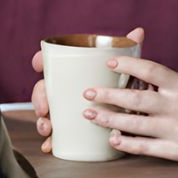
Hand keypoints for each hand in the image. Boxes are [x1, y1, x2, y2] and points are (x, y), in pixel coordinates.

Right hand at [29, 26, 143, 153]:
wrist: (129, 112)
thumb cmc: (121, 87)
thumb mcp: (124, 71)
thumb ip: (128, 52)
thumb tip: (139, 32)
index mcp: (72, 71)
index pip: (50, 61)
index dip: (41, 60)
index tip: (38, 64)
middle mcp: (64, 89)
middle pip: (44, 89)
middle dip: (39, 98)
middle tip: (44, 108)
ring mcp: (64, 108)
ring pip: (46, 112)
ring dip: (42, 120)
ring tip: (47, 128)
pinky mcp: (69, 127)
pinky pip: (54, 133)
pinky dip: (50, 140)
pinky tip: (49, 146)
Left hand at [80, 56, 177, 165]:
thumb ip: (167, 78)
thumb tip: (135, 64)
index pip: (151, 70)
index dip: (127, 65)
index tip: (108, 63)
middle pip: (136, 99)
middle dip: (107, 95)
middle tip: (87, 92)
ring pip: (135, 125)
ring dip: (108, 120)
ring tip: (90, 115)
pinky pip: (146, 148)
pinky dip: (126, 143)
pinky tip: (112, 138)